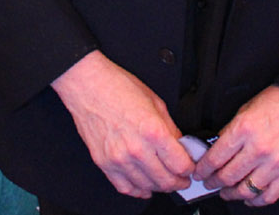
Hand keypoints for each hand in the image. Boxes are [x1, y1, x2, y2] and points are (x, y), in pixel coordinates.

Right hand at [51, 51, 193, 197]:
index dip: (190, 169)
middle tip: (183, 179)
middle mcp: (136, 149)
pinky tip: (145, 187)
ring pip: (146, 187)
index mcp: (153, 131)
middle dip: (179, 182)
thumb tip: (179, 145)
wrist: (88, 86)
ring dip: (160, 187)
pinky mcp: (104, 163)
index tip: (190, 167)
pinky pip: (124, 187)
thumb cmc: (118, 87)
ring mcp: (119, 159)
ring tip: (166, 181)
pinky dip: (138, 191)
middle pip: (166, 180)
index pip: (180, 164)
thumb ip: (170, 127)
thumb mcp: (155, 102)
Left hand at [195, 86, 278, 205]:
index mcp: (243, 129)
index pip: (215, 158)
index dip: (203, 169)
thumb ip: (232, 130)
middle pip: (227, 176)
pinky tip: (249, 198)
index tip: (199, 173)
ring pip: (245, 190)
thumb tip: (218, 149)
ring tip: (226, 192)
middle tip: (210, 183)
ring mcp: (274, 163)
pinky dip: (255, 201)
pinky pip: (268, 196)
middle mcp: (257, 149)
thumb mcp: (247, 108)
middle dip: (213, 183)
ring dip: (231, 194)